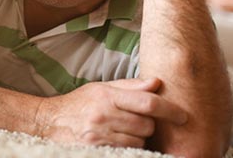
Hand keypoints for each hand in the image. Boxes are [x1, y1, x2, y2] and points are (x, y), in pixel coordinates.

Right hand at [36, 78, 186, 147]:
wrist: (49, 122)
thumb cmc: (79, 104)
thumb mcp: (101, 88)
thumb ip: (130, 86)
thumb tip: (157, 82)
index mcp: (107, 96)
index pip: (147, 102)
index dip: (170, 109)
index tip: (183, 115)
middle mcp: (104, 115)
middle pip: (146, 125)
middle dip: (147, 125)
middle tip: (135, 121)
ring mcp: (100, 136)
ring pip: (139, 140)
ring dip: (138, 137)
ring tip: (122, 130)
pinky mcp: (97, 150)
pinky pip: (127, 151)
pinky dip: (129, 147)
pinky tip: (121, 140)